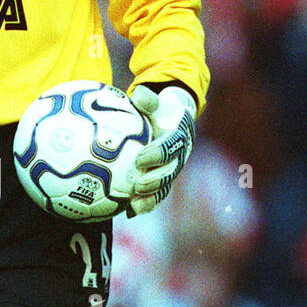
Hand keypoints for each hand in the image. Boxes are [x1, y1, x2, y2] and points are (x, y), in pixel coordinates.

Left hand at [128, 84, 195, 214]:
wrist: (174, 121)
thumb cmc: (160, 110)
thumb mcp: (156, 102)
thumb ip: (148, 99)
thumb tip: (140, 93)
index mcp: (178, 136)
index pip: (171, 146)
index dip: (158, 154)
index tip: (141, 159)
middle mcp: (179, 156)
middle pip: (170, 171)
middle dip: (155, 180)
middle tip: (138, 185)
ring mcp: (173, 170)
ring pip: (164, 187)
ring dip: (150, 198)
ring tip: (134, 205)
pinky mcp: (165, 181)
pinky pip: (155, 195)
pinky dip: (143, 204)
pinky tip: (127, 213)